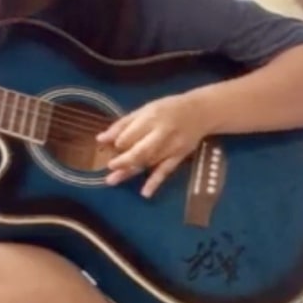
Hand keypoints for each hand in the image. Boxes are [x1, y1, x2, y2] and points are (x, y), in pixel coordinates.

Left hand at [96, 93, 212, 197]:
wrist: (201, 112)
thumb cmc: (169, 108)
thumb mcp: (145, 110)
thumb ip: (123, 124)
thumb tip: (101, 139)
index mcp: (151, 117)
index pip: (130, 134)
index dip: (118, 142)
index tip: (111, 147)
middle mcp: (162, 133)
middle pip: (140, 150)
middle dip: (123, 160)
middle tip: (110, 167)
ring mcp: (172, 146)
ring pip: (149, 162)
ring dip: (131, 172)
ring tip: (113, 180)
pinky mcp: (179, 156)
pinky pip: (166, 170)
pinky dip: (155, 182)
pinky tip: (145, 193)